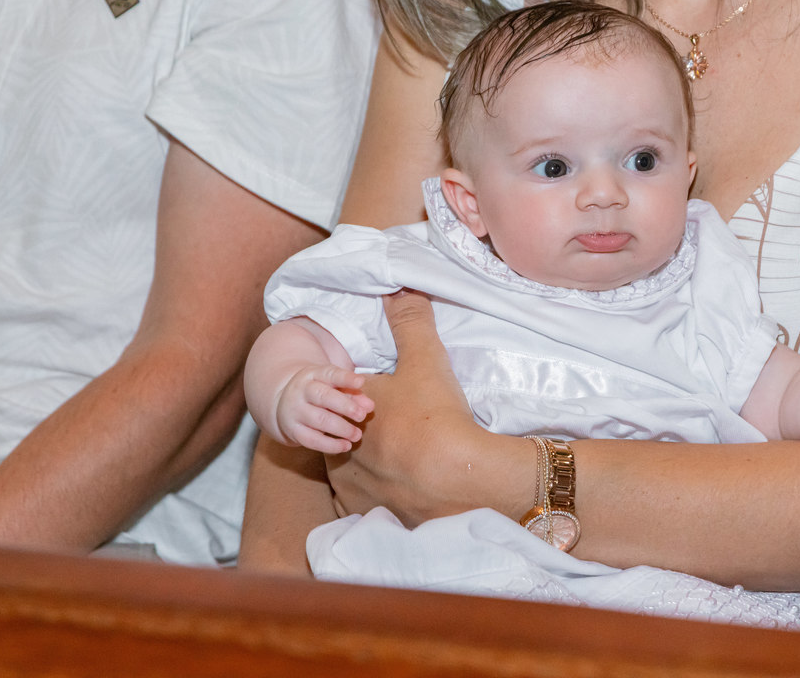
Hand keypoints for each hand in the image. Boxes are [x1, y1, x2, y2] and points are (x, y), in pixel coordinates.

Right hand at [275, 364, 372, 453]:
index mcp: (314, 374)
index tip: (361, 383)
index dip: (346, 378)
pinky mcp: (293, 430)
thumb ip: (353, 394)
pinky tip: (345, 446)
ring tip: (357, 435)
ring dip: (342, 429)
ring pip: (319, 420)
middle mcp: (302, 390)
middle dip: (345, 406)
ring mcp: (296, 411)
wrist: (283, 402)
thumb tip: (369, 406)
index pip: (331, 374)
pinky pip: (311, 440)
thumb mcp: (333, 386)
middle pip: (324, 397)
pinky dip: (330, 445)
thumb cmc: (318, 392)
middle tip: (361, 416)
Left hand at [326, 290, 498, 523]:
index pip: (340, 399)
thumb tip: (399, 285)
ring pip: (352, 471)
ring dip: (368, 466)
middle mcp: (340, 450)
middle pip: (343, 435)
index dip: (361, 397)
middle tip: (397, 428)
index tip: (386, 399)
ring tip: (402, 460)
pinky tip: (402, 489)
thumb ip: (410, 320)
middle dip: (363, 432)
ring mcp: (352, 487)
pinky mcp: (370, 515)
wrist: (459, 478)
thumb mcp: (425, 358)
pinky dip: (380, 496)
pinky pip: (365, 503)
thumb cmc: (435, 414)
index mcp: (346, 411)